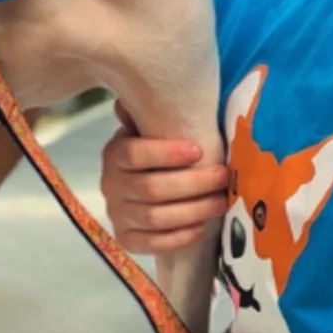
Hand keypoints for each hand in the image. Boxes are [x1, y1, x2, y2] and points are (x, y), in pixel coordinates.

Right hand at [100, 101, 229, 253]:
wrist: (134, 188)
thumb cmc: (152, 152)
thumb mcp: (147, 130)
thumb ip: (153, 116)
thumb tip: (161, 88)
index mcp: (115, 154)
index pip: (134, 154)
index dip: (165, 153)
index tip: (197, 150)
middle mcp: (111, 185)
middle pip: (151, 188)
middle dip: (192, 183)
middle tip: (222, 176)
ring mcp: (117, 215)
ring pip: (156, 218)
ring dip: (193, 211)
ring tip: (220, 201)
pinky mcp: (127, 239)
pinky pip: (153, 244)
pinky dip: (179, 237)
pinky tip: (201, 227)